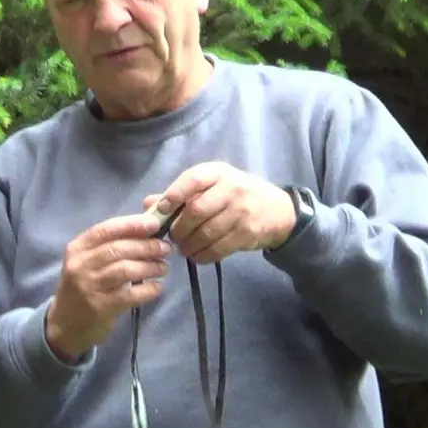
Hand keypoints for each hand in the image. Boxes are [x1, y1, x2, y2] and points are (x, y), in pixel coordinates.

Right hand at [46, 214, 172, 361]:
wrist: (66, 324)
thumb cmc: (85, 285)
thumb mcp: (89, 261)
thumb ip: (112, 245)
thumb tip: (147, 228)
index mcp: (78, 248)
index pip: (107, 229)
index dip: (132, 224)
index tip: (154, 223)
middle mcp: (80, 265)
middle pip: (119, 249)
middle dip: (147, 246)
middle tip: (166, 249)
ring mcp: (89, 287)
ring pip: (126, 270)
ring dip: (150, 267)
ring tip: (164, 267)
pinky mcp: (100, 307)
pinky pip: (130, 295)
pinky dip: (149, 290)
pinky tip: (158, 287)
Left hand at [142, 162, 295, 264]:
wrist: (278, 210)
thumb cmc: (238, 195)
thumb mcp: (213, 186)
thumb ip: (181, 194)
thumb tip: (148, 203)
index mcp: (218, 172)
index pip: (192, 179)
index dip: (173, 195)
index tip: (161, 210)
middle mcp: (232, 188)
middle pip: (196, 210)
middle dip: (179, 228)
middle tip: (174, 238)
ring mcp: (242, 211)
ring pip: (206, 233)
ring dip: (189, 245)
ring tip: (184, 249)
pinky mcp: (248, 233)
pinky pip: (219, 248)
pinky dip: (203, 255)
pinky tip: (197, 256)